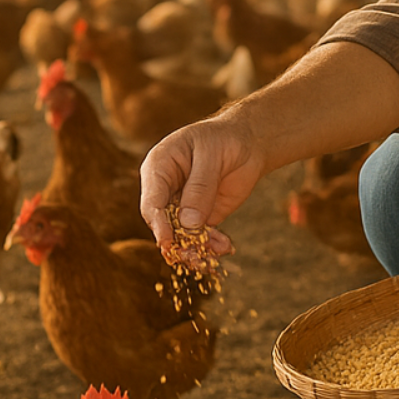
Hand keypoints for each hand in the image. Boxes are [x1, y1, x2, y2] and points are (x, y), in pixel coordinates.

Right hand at [139, 113, 267, 254]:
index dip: (158, 223)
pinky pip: (200, 236)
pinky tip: (225, 248)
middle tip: (193, 257)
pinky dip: (210, 246)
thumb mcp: (211, 156)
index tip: (167, 241)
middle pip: (163, 223)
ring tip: (209, 260)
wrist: (247, 142)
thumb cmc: (224, 139)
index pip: (151, 201)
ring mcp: (181, 204)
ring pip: (180, 234)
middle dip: (177, 243)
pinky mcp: (200, 216)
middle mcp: (165, 189)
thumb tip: (187, 223)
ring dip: (194, 249)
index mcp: (158, 167)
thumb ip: (200, 187)